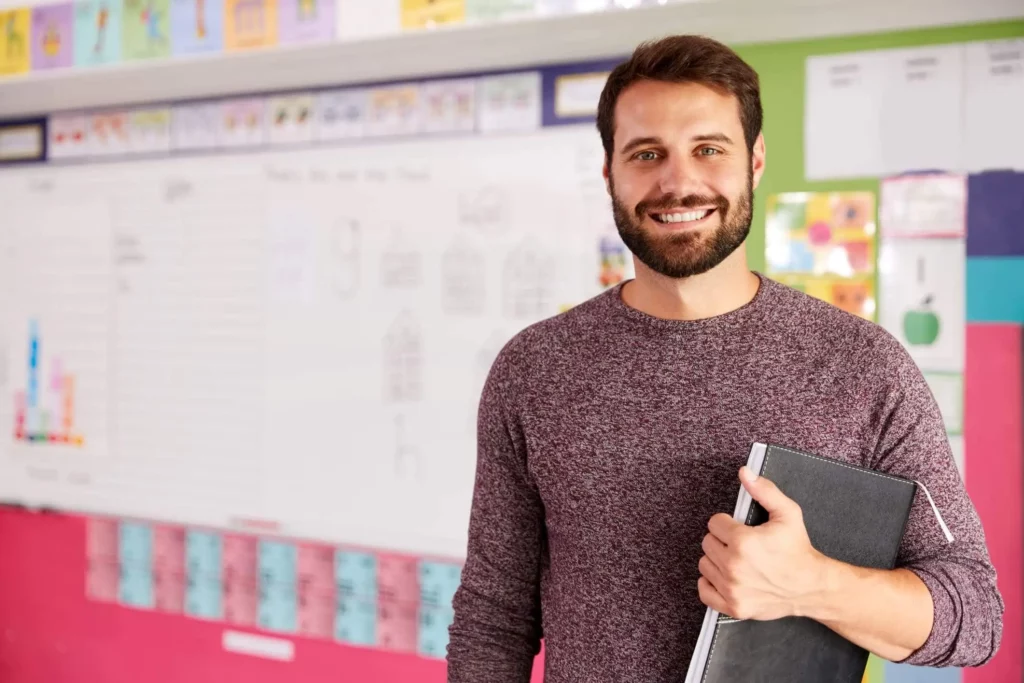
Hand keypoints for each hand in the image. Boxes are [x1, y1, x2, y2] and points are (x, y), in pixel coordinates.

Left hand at [697, 466, 827, 620]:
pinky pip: (704, 591)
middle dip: (722, 540)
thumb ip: (764, 490)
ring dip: (716, 560)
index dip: (727, 523)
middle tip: (740, 544)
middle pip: (707, 543)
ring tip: (737, 560)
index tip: (739, 528)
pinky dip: (711, 584)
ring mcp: (732, 589)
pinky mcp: (733, 607)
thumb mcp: (788, 514)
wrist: (811, 586)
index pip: (714, 523)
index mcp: (743, 542)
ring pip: (704, 565)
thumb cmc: (798, 550)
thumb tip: (744, 472)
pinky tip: (725, 577)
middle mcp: (733, 566)